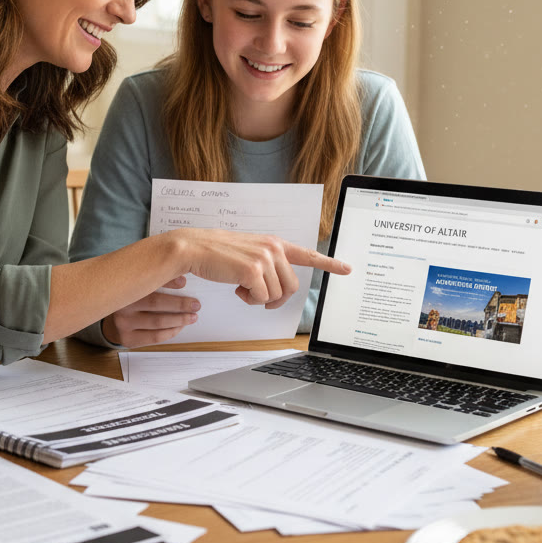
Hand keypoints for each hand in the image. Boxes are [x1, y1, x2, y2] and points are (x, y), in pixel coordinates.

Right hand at [101, 276, 199, 346]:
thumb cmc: (132, 299)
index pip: (149, 282)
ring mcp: (123, 323)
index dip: (168, 281)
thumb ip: (153, 278)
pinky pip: (154, 337)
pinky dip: (170, 332)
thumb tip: (182, 275)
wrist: (113, 320)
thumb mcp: (138, 284)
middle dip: (179, 304)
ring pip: (157, 322)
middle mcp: (121, 305)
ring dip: (179, 319)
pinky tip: (179, 327)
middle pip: (155, 303)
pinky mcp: (127, 339)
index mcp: (124, 286)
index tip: (184, 281)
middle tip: (196, 305)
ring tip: (192, 317)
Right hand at [174, 230, 350, 308]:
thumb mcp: (249, 253)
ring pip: (275, 295)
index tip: (346, 268)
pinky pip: (261, 298)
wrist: (195, 248)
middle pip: (291, 287)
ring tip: (241, 286)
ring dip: (258, 298)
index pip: (306, 254)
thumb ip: (268, 263)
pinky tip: (236, 288)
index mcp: (274, 243)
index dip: (328, 263)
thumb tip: (277, 288)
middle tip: (256, 296)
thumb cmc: (218, 254)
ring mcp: (264, 258)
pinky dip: (248, 299)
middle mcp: (273, 248)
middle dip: (275, 298)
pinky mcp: (253, 270)